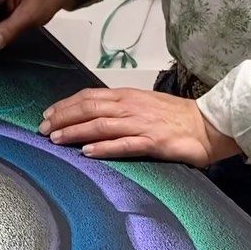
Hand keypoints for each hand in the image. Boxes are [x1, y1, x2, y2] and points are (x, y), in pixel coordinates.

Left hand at [39, 87, 239, 167]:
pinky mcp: (153, 142)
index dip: (66, 105)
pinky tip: (88, 153)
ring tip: (56, 139)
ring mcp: (141, 124)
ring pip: (101, 125)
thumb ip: (120, 107)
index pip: (89, 96)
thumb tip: (93, 113)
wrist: (208, 125)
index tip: (47, 114)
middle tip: (42, 129)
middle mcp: (131, 107)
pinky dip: (104, 148)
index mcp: (128, 96)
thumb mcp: (144, 104)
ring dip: (76, 132)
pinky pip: (124, 145)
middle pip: (89, 108)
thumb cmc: (175, 116)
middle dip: (63, 118)